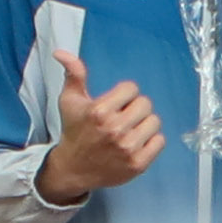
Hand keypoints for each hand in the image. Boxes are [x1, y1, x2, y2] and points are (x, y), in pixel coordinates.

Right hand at [41, 80, 166, 200]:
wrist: (73, 169)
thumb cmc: (74, 132)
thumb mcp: (70, 101)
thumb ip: (73, 75)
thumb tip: (62, 53)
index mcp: (99, 111)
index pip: (131, 88)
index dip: (123, 95)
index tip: (114, 104)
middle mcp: (115, 130)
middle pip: (145, 104)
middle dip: (134, 108)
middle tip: (122, 118)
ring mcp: (127, 148)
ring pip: (154, 122)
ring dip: (143, 124)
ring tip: (129, 131)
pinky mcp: (138, 164)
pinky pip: (159, 141)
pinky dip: (151, 141)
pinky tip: (136, 143)